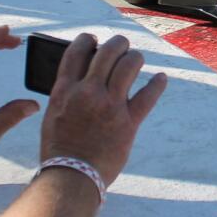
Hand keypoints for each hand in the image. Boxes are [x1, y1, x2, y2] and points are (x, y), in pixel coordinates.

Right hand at [39, 34, 165, 185]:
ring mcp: (109, 105)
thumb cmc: (60, 150)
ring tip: (136, 58)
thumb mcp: (54, 116)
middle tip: (122, 44)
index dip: (86, 40)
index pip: (76, 52)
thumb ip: (66, 95)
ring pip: (128, 66)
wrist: (72, 177)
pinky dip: (157, 84)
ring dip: (135, 57)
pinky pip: (148, 95)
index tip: (93, 39)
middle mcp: (87, 92)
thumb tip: (80, 79)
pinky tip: (161, 79)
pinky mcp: (128, 122)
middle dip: (117, 43)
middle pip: (107, 53)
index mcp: (64, 91)